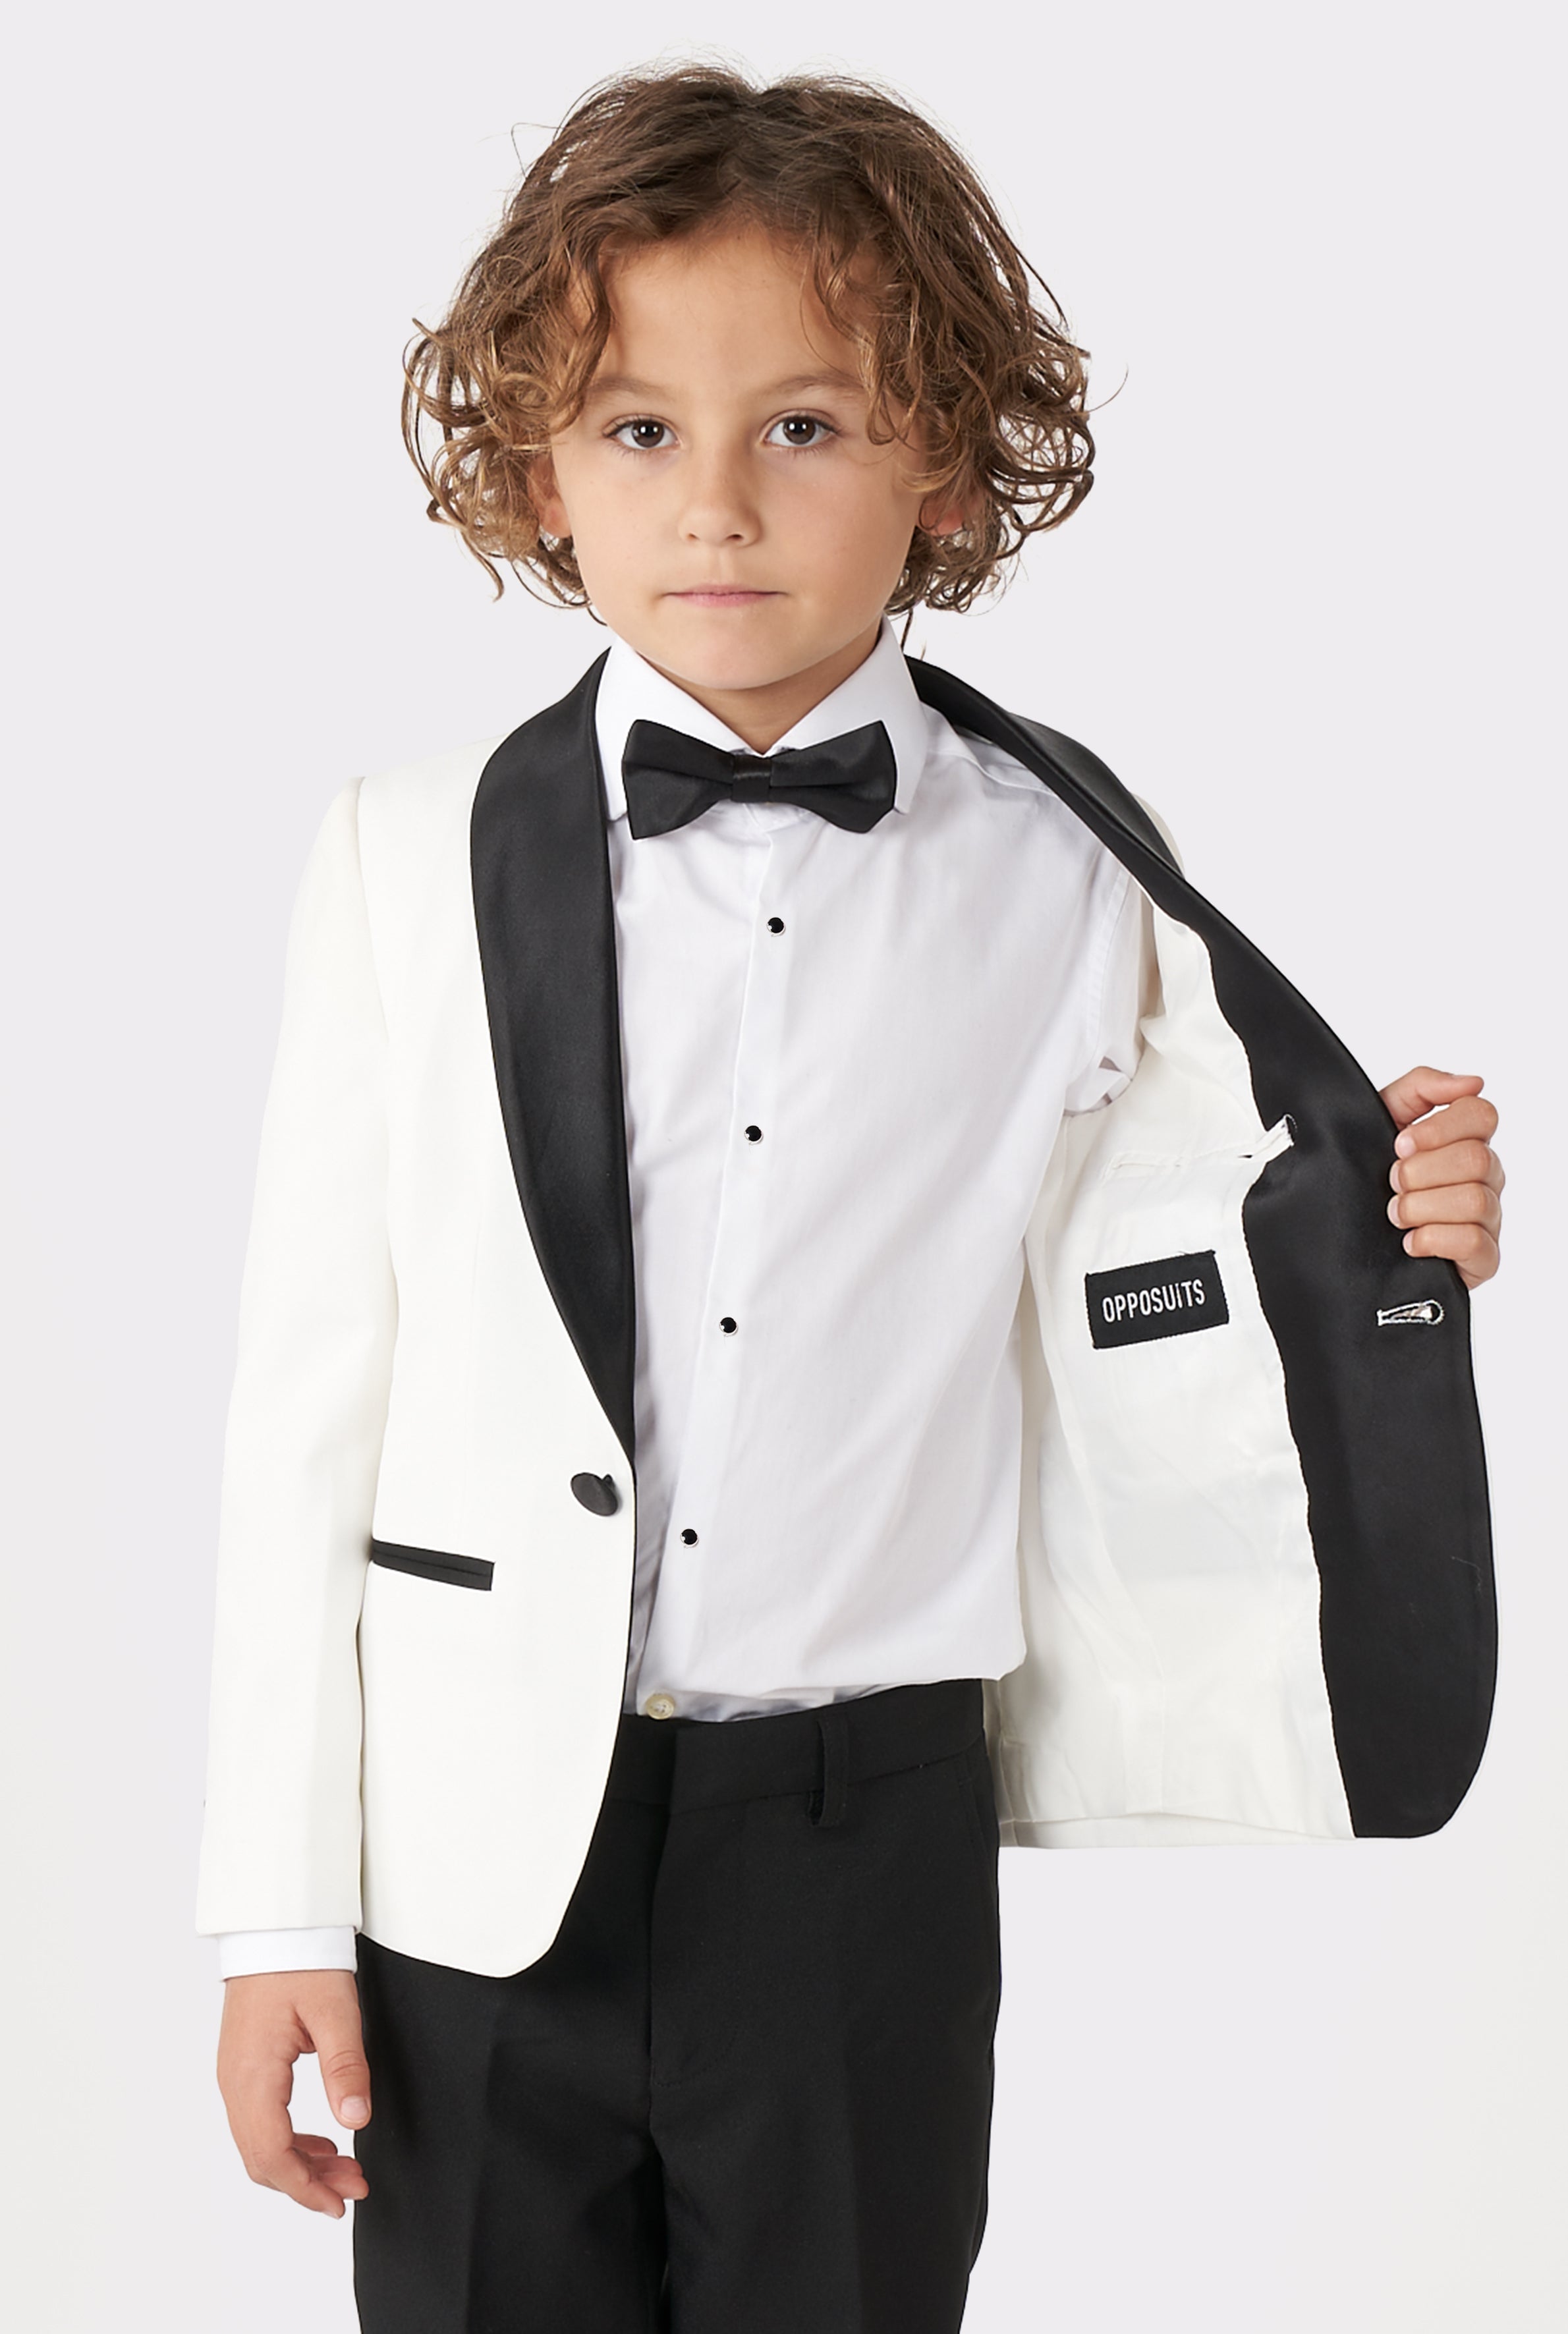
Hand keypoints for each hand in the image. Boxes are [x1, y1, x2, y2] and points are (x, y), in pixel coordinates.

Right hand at [217, 1969, 370, 2216]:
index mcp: (253, 2074)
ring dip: (299, 2165)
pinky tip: (319, 2142)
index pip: (271, 2153)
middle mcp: (234, 2082)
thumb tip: (355, 2119)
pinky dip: (288, 2142)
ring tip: (343, 2171)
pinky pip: (259, 2122)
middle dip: (306, 2183)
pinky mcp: (243, 2067)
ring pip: (258, 2143)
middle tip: (352, 2189)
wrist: (273, 1927)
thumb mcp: (335, 2011)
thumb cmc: (302, 1961)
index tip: (339, 2202)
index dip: (305, 2187)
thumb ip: (345, 2067)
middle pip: (261, 2158)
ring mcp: (234, 2076)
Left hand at [1380, 1067, 1502, 1289]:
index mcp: (1466, 1140)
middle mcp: (1486, 1177)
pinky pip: (1475, 1242)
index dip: (1437, 1128)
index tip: (1400, 1144)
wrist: (1343, 1236)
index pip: (1482, 1114)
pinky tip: (1411, 1242)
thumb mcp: (1382, 1119)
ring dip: (1421, 1207)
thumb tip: (1473, 1082)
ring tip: (1395, 1214)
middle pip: (1476, 1158)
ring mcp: (1489, 1218)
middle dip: (1419, 1172)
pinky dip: (1433, 1240)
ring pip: (1475, 1200)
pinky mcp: (1483, 1258)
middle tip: (1392, 1182)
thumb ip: (1422, 1088)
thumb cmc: (1368, 1175)